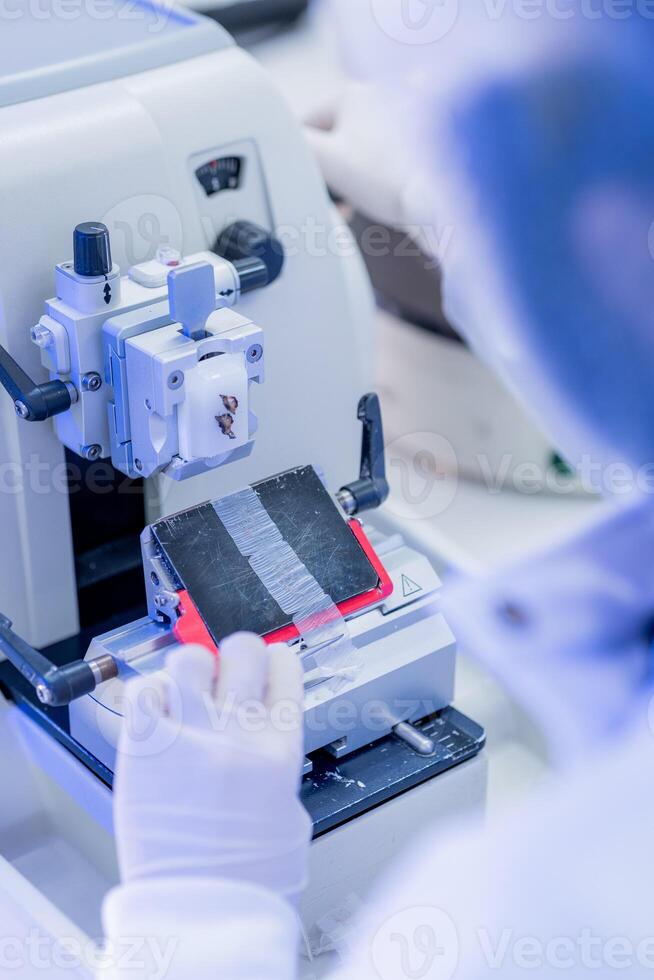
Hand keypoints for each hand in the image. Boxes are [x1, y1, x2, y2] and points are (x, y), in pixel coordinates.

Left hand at [112, 634, 311, 902]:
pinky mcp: (145, 749)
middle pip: (240, 649)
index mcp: (280, 748)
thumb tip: (264, 729)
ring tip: (184, 694)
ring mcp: (189, 737)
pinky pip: (142, 690)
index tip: (263, 667)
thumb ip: (275, 759)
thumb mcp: (288, 810)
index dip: (272, 661)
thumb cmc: (248, 875)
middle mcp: (237, 733)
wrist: (202, 910)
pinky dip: (148, 693)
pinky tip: (156, 713)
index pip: (284, 666)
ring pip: (189, 658)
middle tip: (222, 676)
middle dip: (233, 655)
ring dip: (188, 670)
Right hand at [304, 82, 425, 231]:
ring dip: (349, 178)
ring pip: (358, 150)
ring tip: (354, 201)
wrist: (437, 199)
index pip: (305, 124)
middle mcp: (378, 98)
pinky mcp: (418, 143)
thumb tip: (274, 143)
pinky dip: (373, 179)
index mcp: (351, 95)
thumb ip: (292, 146)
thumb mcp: (324, 161)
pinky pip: (381, 160)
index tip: (302, 184)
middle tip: (330, 199)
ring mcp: (401, 119)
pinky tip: (376, 196)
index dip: (297, 158)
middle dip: (327, 171)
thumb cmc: (385, 178)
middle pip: (333, 138)